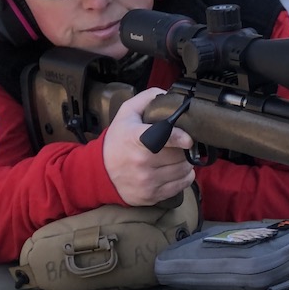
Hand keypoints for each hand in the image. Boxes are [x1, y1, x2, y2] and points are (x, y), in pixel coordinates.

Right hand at [103, 88, 195, 205]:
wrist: (99, 172)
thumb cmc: (117, 141)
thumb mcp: (126, 114)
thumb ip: (147, 99)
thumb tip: (168, 94)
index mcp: (135, 138)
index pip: (162, 138)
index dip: (179, 138)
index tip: (188, 139)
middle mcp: (141, 161)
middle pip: (179, 155)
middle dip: (184, 149)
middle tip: (180, 145)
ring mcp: (147, 181)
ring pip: (183, 170)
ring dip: (185, 163)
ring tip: (176, 157)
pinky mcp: (152, 195)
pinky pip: (182, 184)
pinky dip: (184, 176)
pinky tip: (175, 170)